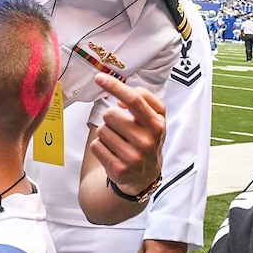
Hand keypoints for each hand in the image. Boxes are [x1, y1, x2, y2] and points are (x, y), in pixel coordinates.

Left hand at [89, 73, 164, 194]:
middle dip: (112, 118)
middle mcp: (146, 141)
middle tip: (122, 128)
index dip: (115, 86)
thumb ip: (145, 99)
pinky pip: (95, 145)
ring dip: (106, 133)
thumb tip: (121, 100)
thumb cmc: (148, 138)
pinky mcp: (118, 169)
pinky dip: (100, 146)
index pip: (134, 99)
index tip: (99, 77)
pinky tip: (112, 152)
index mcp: (157, 125)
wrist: (146, 175)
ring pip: (101, 130)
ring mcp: (132, 157)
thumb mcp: (157, 118)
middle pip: (110, 114)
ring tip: (119, 142)